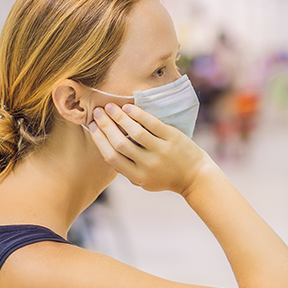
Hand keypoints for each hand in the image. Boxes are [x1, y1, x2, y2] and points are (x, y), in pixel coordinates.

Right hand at [89, 102, 211, 194]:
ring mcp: (161, 151)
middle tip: (98, 112)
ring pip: (135, 132)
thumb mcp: (143, 181)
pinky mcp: (172, 138)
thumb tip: (105, 146)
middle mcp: (148, 165)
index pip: (111, 157)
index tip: (92, 126)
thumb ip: (126, 168)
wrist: (195, 177)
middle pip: (120, 143)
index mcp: (137, 177)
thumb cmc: (165, 177)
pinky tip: (128, 107)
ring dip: (119, 117)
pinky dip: (138, 114)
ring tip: (110, 106)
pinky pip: (152, 124)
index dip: (99, 140)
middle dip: (106, 125)